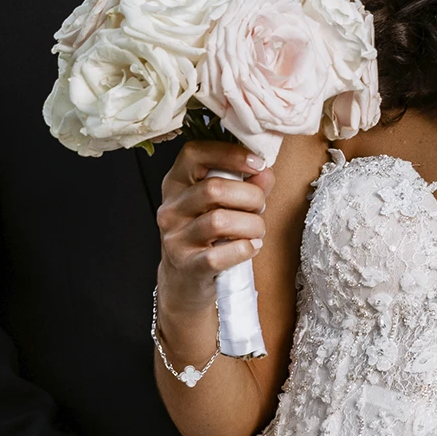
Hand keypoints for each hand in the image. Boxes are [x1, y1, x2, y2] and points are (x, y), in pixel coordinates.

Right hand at [158, 140, 274, 312]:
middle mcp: (171, 208)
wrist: (185, 282)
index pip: (194, 153)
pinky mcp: (187, 266)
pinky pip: (220, 255)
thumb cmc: (207, 236)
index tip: (257, 163)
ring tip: (256, 230)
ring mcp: (175, 238)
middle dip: (250, 197)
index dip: (229, 154)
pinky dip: (244, 249)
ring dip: (251, 225)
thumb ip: (245, 185)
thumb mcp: (221, 204)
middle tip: (259, 208)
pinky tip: (251, 247)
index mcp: (176, 184)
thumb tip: (265, 171)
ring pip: (220, 221)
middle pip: (213, 189)